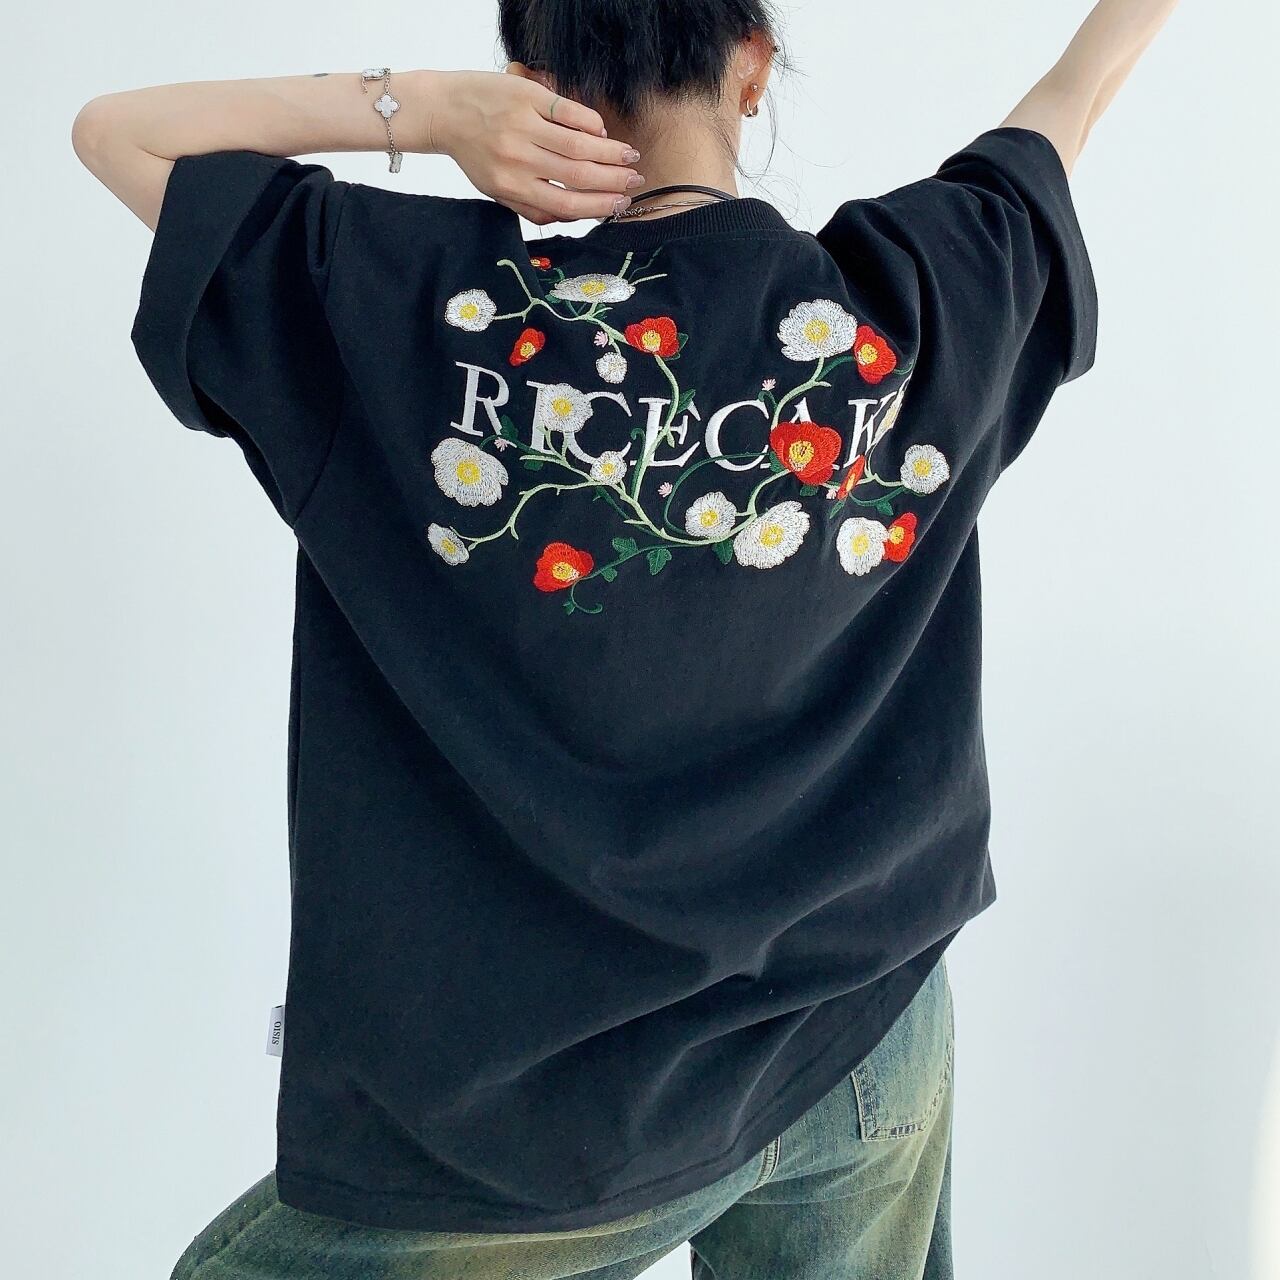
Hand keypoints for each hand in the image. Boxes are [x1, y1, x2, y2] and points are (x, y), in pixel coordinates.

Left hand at [423, 69, 642, 224]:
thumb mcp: (496, 190)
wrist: (444, 110)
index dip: (598, 207)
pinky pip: (568, 112)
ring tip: (629, 156)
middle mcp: (519, 159)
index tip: (619, 205)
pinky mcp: (526, 96)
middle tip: (634, 180)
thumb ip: (530, 207)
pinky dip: (590, 123)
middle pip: (578, 176)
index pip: (566, 204)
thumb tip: (568, 219)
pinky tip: (602, 132)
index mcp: (512, 186)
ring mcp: (523, 126)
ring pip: (578, 145)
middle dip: (613, 181)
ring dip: (610, 153)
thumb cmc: (475, 153)